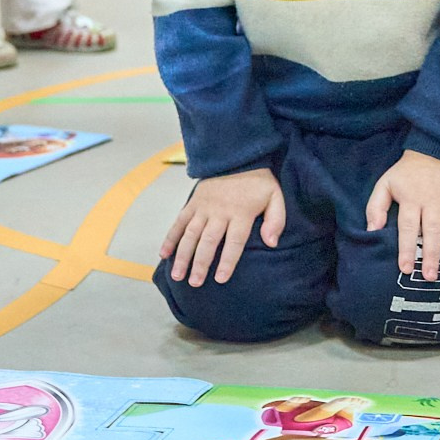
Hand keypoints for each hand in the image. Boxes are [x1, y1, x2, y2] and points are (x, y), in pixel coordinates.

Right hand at [159, 168, 284, 286]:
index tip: (220, 279)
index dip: (227, 261)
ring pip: (191, 234)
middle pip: (208, 241)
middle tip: (194, 282)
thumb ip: (276, 220)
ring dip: (183, 255)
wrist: (237, 156)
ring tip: (177, 275)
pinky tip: (164, 254)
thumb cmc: (258, 183)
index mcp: (241, 212)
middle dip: (200, 263)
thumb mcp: (275, 196)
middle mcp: (220, 211)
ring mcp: (204, 207)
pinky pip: (179, 221)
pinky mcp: (193, 203)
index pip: (234, 241)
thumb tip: (272, 243)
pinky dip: (171, 237)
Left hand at [365, 149, 439, 280]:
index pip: (408, 227)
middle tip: (429, 277)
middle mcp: (433, 202)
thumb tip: (372, 230)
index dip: (406, 248)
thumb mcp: (386, 183)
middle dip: (431, 256)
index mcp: (412, 199)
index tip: (405, 268)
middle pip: (432, 232)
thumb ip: (376, 206)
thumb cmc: (408, 172)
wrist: (437, 150)